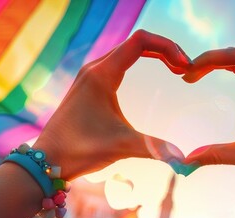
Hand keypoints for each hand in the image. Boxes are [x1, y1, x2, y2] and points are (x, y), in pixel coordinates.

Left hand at [34, 30, 191, 179]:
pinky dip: (141, 61)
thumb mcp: (121, 146)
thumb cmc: (79, 150)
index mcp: (102, 74)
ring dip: (154, 54)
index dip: (167, 47)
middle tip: (186, 69)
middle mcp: (95, 68)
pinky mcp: (90, 84)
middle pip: (137, 43)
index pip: (140, 42)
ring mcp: (91, 75)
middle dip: (165, 50)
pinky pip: (120, 61)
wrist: (48, 159)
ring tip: (176, 69)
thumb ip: (155, 148)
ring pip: (128, 50)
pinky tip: (154, 76)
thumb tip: (184, 159)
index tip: (184, 67)